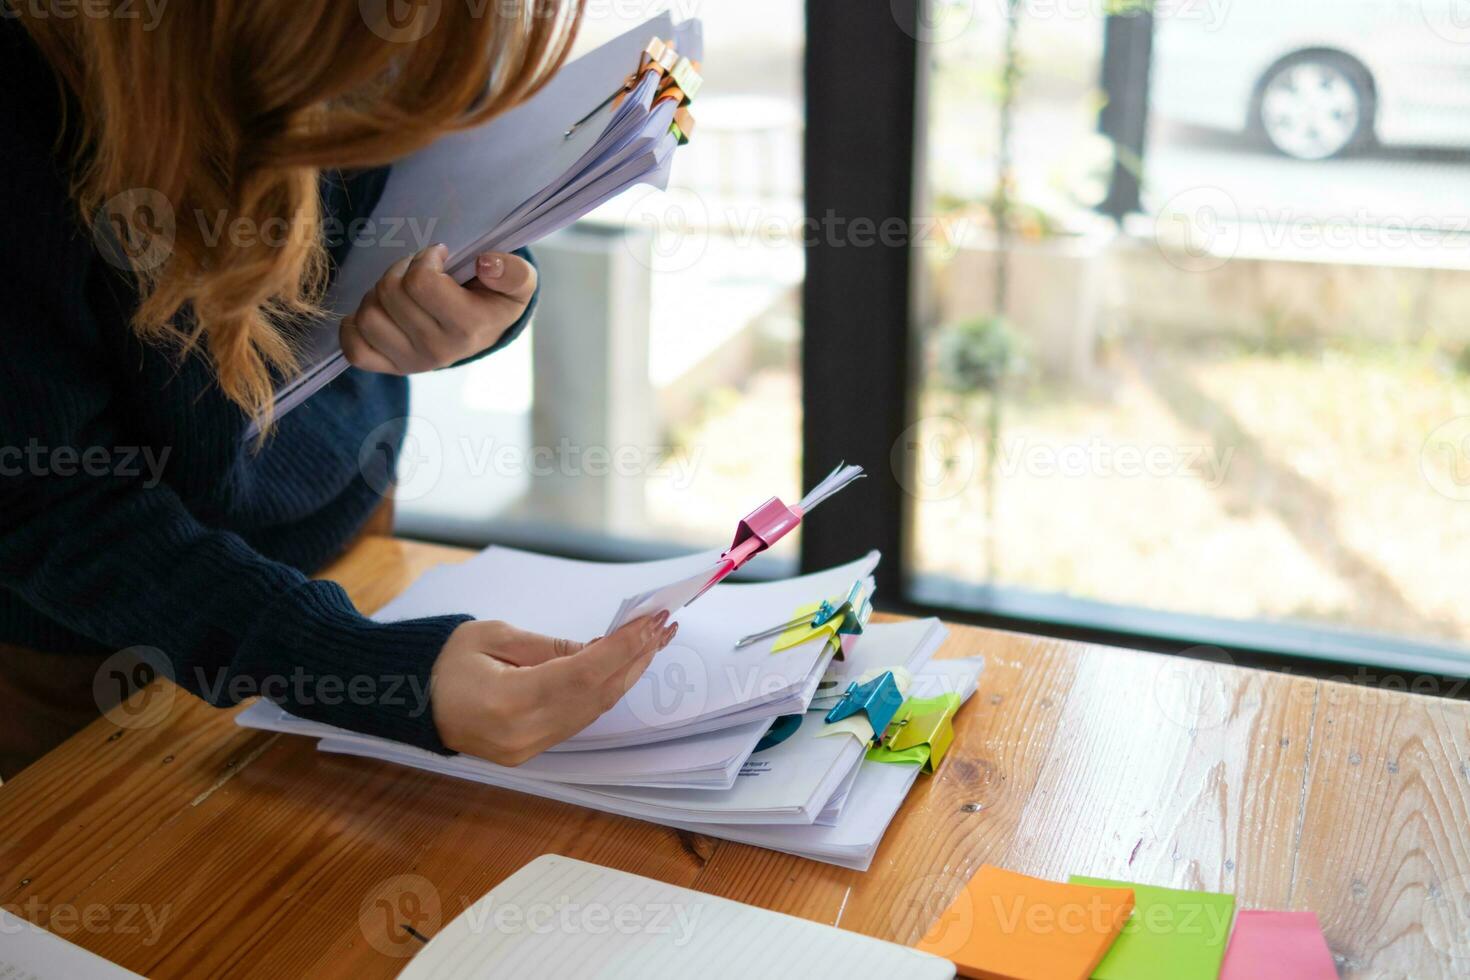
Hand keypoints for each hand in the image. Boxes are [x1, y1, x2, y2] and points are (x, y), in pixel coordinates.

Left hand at [340, 245, 535, 374]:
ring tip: (402, 292)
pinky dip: (356, 325)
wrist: (485, 329)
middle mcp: (438, 352)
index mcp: (468, 329)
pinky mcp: (389, 368)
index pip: (421, 282)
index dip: (425, 259)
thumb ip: (514, 271)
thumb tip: (486, 264)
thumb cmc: (493, 298)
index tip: (440, 259)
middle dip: (401, 270)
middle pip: (390, 293)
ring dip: (379, 294)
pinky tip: (379, 312)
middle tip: (419, 273)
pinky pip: (354, 348)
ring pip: (367, 315)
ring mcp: (411, 364)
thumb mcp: (518, 282)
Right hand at [430, 612, 676, 764]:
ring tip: (651, 643)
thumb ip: (550, 647)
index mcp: (509, 701)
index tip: (652, 622)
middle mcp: (523, 734)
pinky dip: (602, 692)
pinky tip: (620, 667)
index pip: (584, 673)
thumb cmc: (442, 660)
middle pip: (596, 696)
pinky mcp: (528, 752)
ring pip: (592, 712)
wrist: (406, 700)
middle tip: (664, 627)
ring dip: (625, 676)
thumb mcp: (494, 636)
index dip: (624, 648)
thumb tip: (599, 648)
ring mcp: (527, 749)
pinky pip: (577, 721)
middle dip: (635, 659)